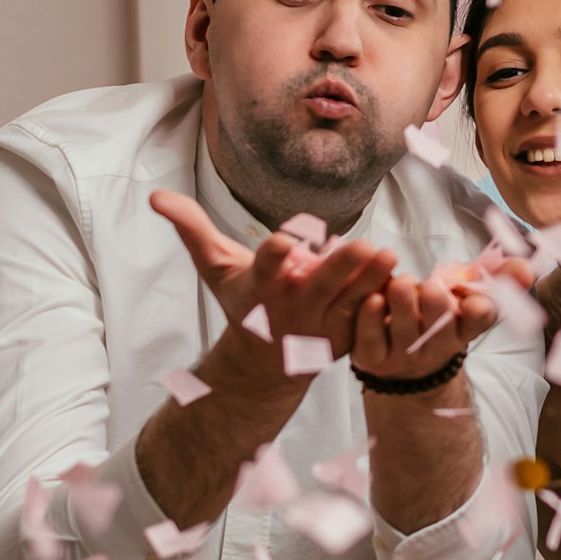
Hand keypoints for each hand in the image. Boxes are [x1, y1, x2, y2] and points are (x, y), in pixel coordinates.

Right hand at [150, 191, 398, 375]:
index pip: (266, 266)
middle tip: (365, 246)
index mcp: (261, 286)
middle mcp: (293, 305)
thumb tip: (155, 195)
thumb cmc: (241, 304)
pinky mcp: (347, 335)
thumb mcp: (215, 267)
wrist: (265, 363)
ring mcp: (323, 323)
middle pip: (320, 283)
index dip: (275, 255)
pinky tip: (405, 281)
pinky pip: (370, 315)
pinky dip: (387, 301)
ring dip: (372, 280)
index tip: (285, 242)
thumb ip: (191, 228)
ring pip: (351, 298)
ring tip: (389, 257)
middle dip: (340, 267)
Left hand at [351, 259, 533, 380]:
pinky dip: (370, 319)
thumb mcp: (468, 296)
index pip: (478, 321)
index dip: (479, 312)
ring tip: (401, 283)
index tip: (477, 302)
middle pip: (439, 328)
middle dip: (437, 307)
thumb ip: (498, 278)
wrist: (403, 364)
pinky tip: (371, 298)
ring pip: (403, 332)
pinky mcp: (373, 357)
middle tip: (433, 285)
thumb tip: (527, 267)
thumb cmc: (437, 316)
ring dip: (403, 306)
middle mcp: (435, 345)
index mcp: (462, 328)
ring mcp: (403, 354)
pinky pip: (370, 340)